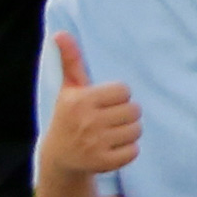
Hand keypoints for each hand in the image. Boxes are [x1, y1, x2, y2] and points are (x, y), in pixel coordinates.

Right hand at [40, 30, 142, 187]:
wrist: (59, 157)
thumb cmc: (69, 116)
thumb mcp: (69, 89)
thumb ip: (70, 60)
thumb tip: (60, 33)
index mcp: (80, 100)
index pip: (124, 91)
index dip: (118, 97)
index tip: (105, 103)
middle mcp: (87, 122)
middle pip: (134, 110)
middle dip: (126, 114)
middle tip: (110, 119)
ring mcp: (95, 144)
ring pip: (136, 130)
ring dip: (129, 132)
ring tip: (112, 133)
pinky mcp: (103, 163)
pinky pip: (134, 151)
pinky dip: (128, 150)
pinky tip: (112, 148)